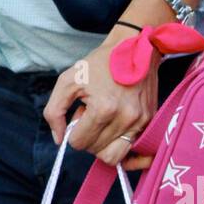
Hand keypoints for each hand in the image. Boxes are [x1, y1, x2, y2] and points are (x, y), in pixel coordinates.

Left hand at [43, 36, 158, 170]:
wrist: (134, 46)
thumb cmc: (99, 63)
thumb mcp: (67, 80)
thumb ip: (54, 112)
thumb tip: (58, 139)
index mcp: (103, 109)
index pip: (79, 143)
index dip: (73, 132)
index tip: (80, 114)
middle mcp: (125, 119)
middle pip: (96, 151)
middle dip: (87, 137)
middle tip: (90, 116)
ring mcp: (140, 122)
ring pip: (114, 156)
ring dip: (102, 145)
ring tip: (102, 124)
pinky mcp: (149, 121)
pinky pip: (133, 149)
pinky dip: (120, 146)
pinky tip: (114, 131)